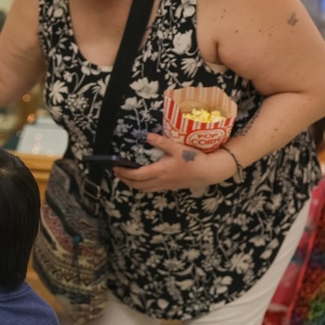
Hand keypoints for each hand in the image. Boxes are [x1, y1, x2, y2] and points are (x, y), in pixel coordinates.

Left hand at [112, 133, 236, 191]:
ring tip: (126, 176)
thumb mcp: (178, 148)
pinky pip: (151, 189)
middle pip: (137, 185)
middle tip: (117, 171)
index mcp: (160, 171)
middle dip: (124, 179)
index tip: (115, 167)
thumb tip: (146, 136)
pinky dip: (142, 186)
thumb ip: (161, 142)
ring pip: (144, 189)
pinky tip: (142, 179)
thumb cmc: (194, 159)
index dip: (124, 173)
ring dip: (132, 184)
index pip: (136, 175)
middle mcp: (160, 181)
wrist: (209, 172)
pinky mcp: (170, 186)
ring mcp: (165, 185)